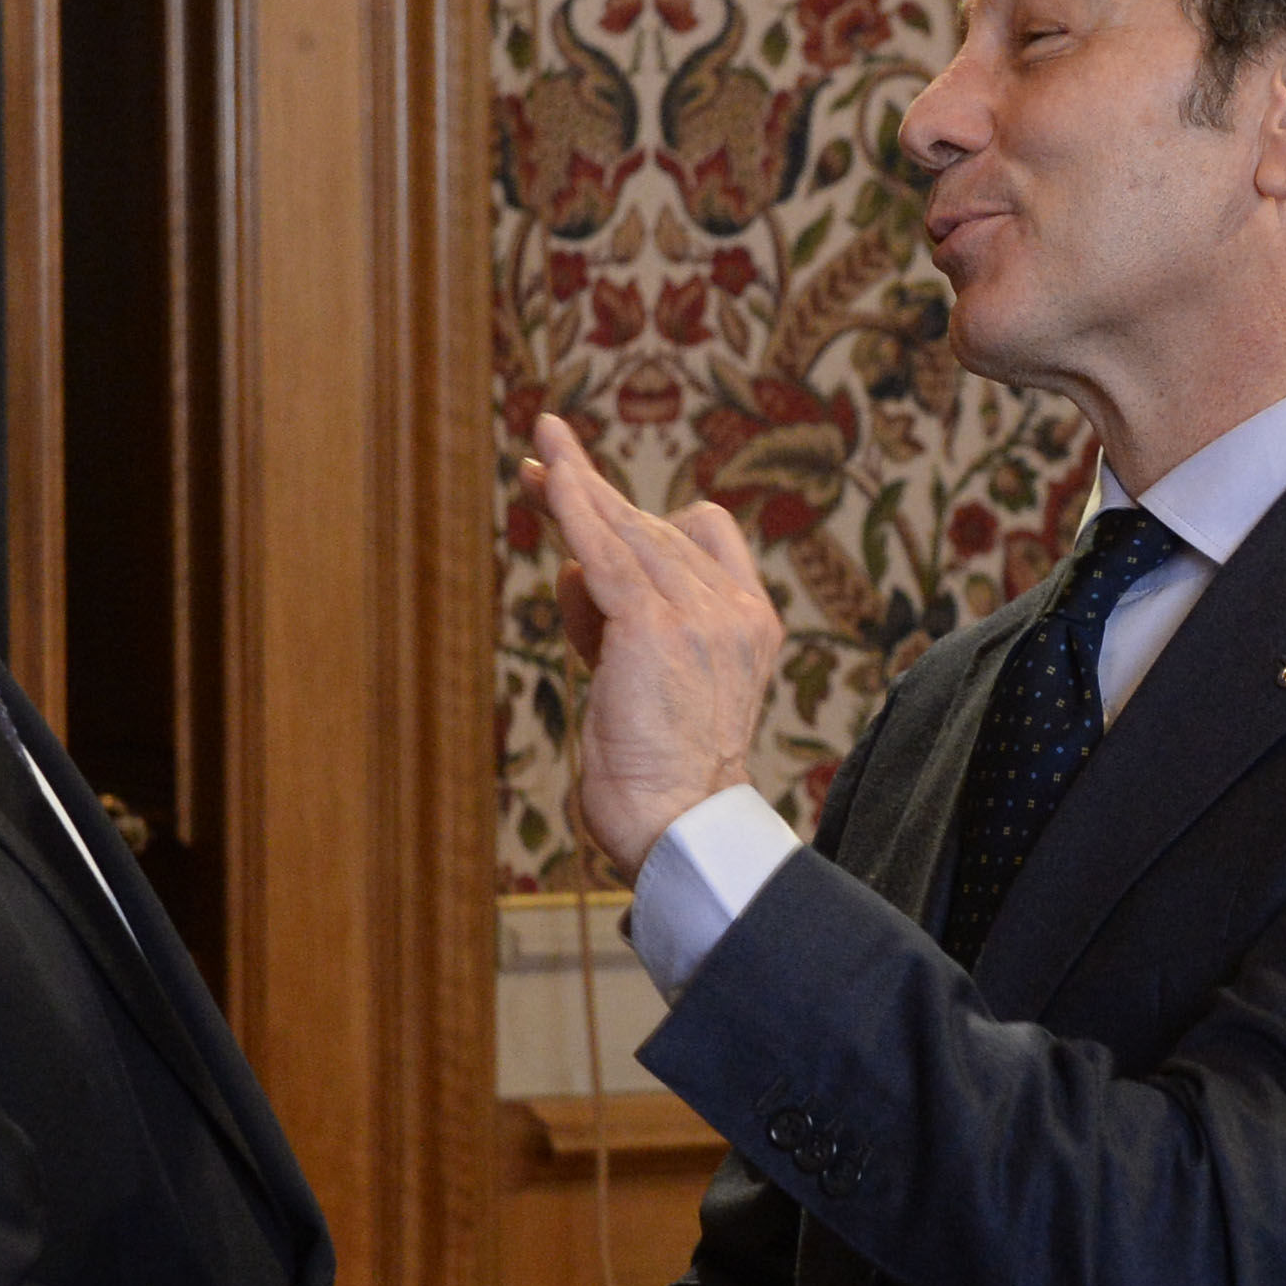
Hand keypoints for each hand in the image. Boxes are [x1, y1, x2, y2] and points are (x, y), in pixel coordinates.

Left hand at [521, 415, 784, 880]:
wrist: (678, 827)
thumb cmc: (660, 774)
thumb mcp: (650, 683)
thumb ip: (622, 624)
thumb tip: (573, 571)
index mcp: (751, 626)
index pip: (704, 538)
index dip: (648, 515)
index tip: (596, 499)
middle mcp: (735, 612)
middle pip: (658, 528)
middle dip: (594, 494)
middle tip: (542, 458)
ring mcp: (700, 616)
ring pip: (628, 533)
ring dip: (575, 489)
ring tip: (535, 458)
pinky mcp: (653, 628)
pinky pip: (605, 553)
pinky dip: (574, 509)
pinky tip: (548, 478)